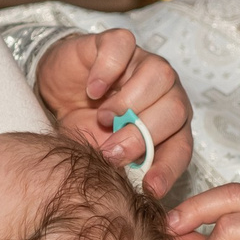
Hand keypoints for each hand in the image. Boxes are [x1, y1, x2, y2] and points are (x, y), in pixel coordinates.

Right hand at [33, 29, 194, 195]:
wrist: (57, 91)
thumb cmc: (86, 125)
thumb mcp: (100, 153)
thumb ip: (119, 168)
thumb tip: (129, 196)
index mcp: (169, 125)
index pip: (182, 147)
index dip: (169, 168)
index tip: (150, 188)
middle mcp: (165, 92)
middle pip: (176, 110)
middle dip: (143, 136)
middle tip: (112, 152)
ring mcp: (144, 63)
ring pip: (159, 75)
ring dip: (129, 103)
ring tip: (102, 118)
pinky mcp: (119, 43)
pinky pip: (124, 47)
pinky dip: (108, 70)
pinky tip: (92, 90)